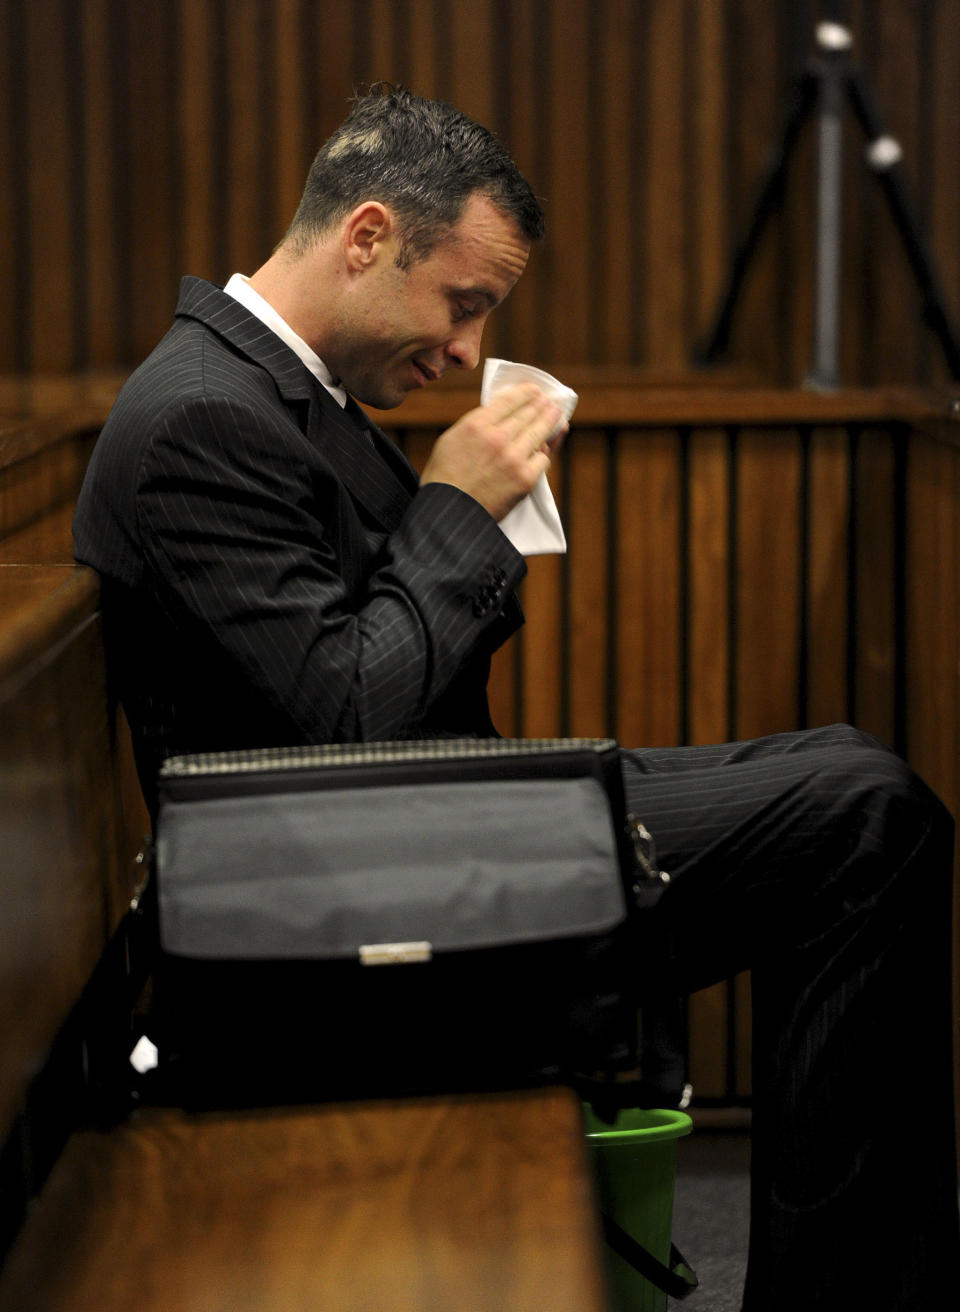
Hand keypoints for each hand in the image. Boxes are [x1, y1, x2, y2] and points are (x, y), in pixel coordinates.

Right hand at [419, 383, 566, 520]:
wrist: (448, 515)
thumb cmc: (445, 479)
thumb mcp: (451, 440)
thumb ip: (476, 425)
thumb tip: (500, 416)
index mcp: (476, 424)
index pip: (510, 400)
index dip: (526, 393)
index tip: (535, 390)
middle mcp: (497, 437)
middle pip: (529, 413)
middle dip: (542, 405)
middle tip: (550, 402)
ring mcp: (513, 458)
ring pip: (540, 432)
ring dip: (551, 422)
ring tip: (556, 417)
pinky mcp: (524, 479)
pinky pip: (543, 459)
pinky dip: (542, 455)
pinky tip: (542, 450)